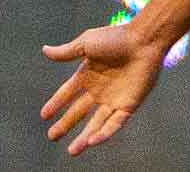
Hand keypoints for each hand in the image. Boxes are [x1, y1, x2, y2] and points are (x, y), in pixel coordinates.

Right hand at [41, 23, 165, 155]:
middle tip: (52, 136)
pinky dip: (104, 133)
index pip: (68, 93)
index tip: (44, 115)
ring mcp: (114, 98)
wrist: (145, 40)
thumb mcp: (86, 43)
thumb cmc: (117, 38)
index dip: (56, 103)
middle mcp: (100, 89)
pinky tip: (92, 142)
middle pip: (79, 111)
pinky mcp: (129, 104)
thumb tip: (44, 50)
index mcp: (89, 74)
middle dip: (65, 124)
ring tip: (72, 151)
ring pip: (96, 123)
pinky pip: (114, 123)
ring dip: (84, 137)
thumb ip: (66, 52)